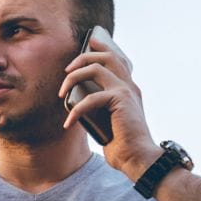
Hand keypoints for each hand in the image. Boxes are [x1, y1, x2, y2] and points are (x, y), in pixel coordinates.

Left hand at [58, 31, 162, 179]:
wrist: (139, 159)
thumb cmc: (123, 146)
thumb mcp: (107, 123)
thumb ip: (98, 110)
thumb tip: (77, 106)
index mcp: (128, 90)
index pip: (117, 60)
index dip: (103, 48)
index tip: (90, 41)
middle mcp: (129, 86)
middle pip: (107, 57)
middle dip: (83, 57)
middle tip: (66, 71)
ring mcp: (126, 91)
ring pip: (97, 68)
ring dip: (75, 76)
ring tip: (61, 92)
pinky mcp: (120, 100)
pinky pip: (91, 97)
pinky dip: (76, 110)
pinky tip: (68, 123)